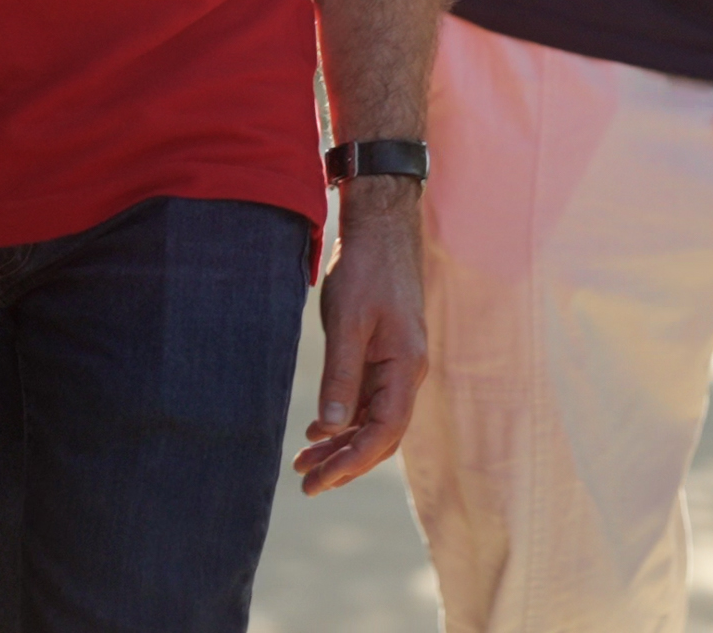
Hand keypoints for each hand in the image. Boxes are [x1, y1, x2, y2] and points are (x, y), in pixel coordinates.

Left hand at [292, 181, 427, 493]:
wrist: (382, 227)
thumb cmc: (366, 269)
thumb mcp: (347, 322)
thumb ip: (340, 377)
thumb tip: (329, 430)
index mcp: (406, 366)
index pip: (385, 431)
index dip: (352, 461)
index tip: (319, 481)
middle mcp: (408, 371)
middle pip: (382, 435)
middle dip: (346, 463)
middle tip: (306, 485)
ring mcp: (398, 364)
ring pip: (374, 420)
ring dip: (342, 446)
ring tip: (304, 466)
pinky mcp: (385, 354)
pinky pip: (368, 400)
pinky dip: (344, 421)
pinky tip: (317, 433)